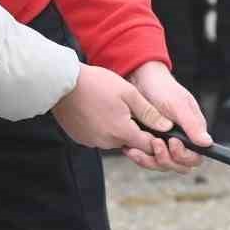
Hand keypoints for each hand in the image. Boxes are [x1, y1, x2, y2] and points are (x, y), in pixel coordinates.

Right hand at [51, 64, 171, 154]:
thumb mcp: (128, 93)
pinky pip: (98, 137)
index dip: (154, 138)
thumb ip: (149, 113)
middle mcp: (107, 142)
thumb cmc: (96, 84)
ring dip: (116, 128)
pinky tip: (96, 110)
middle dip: (133, 129)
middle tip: (127, 107)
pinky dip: (101, 127)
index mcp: (122, 132)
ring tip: (109, 106)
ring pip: (113, 139)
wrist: (62, 83)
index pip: (147, 145)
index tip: (153, 126)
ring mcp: (92, 141)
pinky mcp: (80, 138)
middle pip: (130, 142)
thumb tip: (167, 127)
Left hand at [125, 62, 209, 171]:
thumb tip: (207, 142)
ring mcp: (163, 143)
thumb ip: (191, 124)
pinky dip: (140, 157)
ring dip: (150, 160)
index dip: (184, 156)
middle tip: (155, 142)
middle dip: (166, 159)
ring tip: (139, 148)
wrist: (140, 78)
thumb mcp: (177, 104)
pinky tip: (130, 149)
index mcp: (192, 132)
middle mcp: (180, 140)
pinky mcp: (148, 143)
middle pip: (178, 165)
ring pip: (161, 164)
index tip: (172, 142)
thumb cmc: (163, 88)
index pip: (195, 157)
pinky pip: (147, 158)